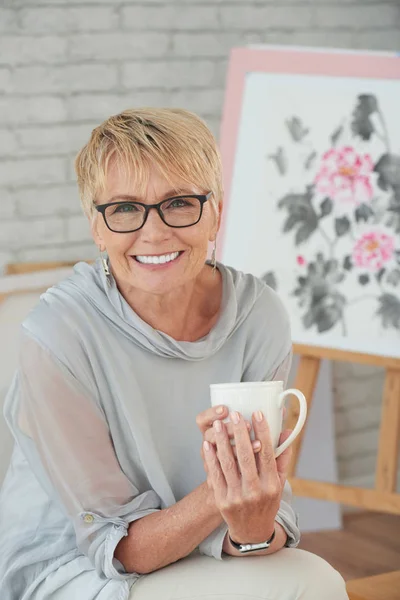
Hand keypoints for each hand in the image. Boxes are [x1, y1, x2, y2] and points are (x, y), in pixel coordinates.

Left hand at [203, 409, 291, 543]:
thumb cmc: (267, 501)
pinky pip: (216, 474)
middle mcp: (255, 491)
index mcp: (272, 485)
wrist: (252, 531)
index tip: (258, 413)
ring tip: (219, 424)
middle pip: (246, 456)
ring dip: (222, 441)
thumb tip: (286, 431)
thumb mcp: (280, 483)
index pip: (267, 453)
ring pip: (228, 463)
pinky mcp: (222, 500)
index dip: (262, 432)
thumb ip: (283, 457)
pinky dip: (211, 458)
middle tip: (235, 414)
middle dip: (240, 432)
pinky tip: (208, 444)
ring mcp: (237, 497)